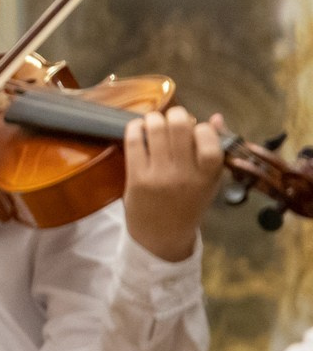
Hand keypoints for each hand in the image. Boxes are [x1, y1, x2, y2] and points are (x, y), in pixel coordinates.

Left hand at [123, 106, 226, 261]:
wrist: (162, 236)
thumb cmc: (189, 205)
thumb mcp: (209, 182)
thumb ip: (214, 151)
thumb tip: (217, 117)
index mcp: (208, 176)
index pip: (209, 139)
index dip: (202, 127)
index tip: (197, 129)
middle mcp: (185, 174)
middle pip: (179, 127)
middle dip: (177, 114)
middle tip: (174, 118)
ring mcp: (159, 175)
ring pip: (155, 129)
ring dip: (154, 118)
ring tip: (155, 122)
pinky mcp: (136, 177)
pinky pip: (133, 141)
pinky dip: (135, 127)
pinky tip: (138, 128)